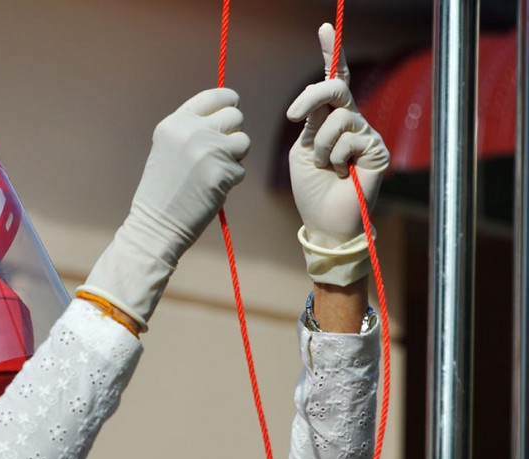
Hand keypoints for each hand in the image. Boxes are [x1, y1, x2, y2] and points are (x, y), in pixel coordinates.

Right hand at [126, 87, 249, 256]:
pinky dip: (229, 180)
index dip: (228, 102)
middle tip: (218, 152)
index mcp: (176, 122)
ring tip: (211, 172)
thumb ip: (194, 129)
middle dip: (232, 133)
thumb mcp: (169, 147)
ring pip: (243, 142)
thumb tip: (229, 113)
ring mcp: (209, 150)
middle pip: (235, 116)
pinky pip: (240, 169)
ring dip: (234, 157)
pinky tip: (209, 189)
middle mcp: (192, 131)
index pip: (215, 96)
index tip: (230, 111)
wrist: (156, 224)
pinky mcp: (223, 172)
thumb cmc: (162, 189)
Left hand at [288, 23, 389, 247]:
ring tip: (327, 166)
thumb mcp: (301, 151)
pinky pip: (349, 138)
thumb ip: (311, 121)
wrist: (325, 220)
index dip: (331, 53)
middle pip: (335, 87)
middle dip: (311, 96)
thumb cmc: (311, 188)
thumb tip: (322, 97)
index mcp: (327, 119)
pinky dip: (336, 157)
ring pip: (339, 117)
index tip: (325, 28)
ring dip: (322, 145)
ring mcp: (365, 133)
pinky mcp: (376, 147)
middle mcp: (349, 121)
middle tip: (294, 117)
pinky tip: (342, 173)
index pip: (331, 81)